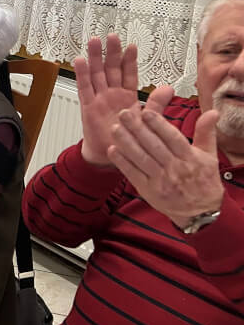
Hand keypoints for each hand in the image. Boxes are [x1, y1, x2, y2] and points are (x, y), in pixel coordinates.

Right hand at [72, 35, 155, 165]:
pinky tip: (80, 61)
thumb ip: (156, 103)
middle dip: (111, 52)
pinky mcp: (88, 107)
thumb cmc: (129, 140)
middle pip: (110, 69)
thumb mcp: (147, 121)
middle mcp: (111, 94)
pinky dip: (81, 74)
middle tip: (111, 37)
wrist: (111, 156)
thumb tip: (169, 87)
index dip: (130, 60)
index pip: (128, 74)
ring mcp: (99, 99)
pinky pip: (84, 88)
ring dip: (95, 57)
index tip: (132, 46)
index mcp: (127, 96)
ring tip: (95, 41)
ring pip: (96, 73)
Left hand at [108, 86, 223, 228]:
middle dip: (137, 129)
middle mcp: (175, 169)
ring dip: (126, 143)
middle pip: (154, 146)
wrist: (202, 213)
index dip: (159, 125)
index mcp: (190, 158)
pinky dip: (122, 162)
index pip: (173, 138)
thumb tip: (212, 112)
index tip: (146, 112)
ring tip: (115, 128)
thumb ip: (206, 132)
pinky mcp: (148, 191)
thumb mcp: (209, 156)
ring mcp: (160, 181)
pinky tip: (113, 149)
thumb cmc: (204, 180)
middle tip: (123, 114)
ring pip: (141, 159)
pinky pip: (133, 174)